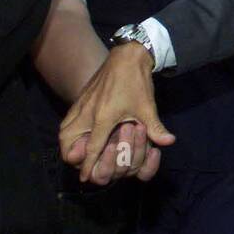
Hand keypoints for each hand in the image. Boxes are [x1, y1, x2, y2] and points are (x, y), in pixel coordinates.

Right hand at [60, 41, 175, 183]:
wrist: (127, 55)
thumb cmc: (137, 81)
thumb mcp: (147, 106)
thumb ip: (155, 127)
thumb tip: (169, 142)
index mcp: (103, 116)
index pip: (92, 147)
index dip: (88, 164)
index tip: (84, 178)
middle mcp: (88, 111)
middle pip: (67, 138)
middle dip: (69, 153)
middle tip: (75, 163)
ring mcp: (82, 103)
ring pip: (64, 128)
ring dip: (67, 142)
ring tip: (73, 151)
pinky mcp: (81, 98)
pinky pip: (68, 118)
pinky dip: (68, 128)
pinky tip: (76, 133)